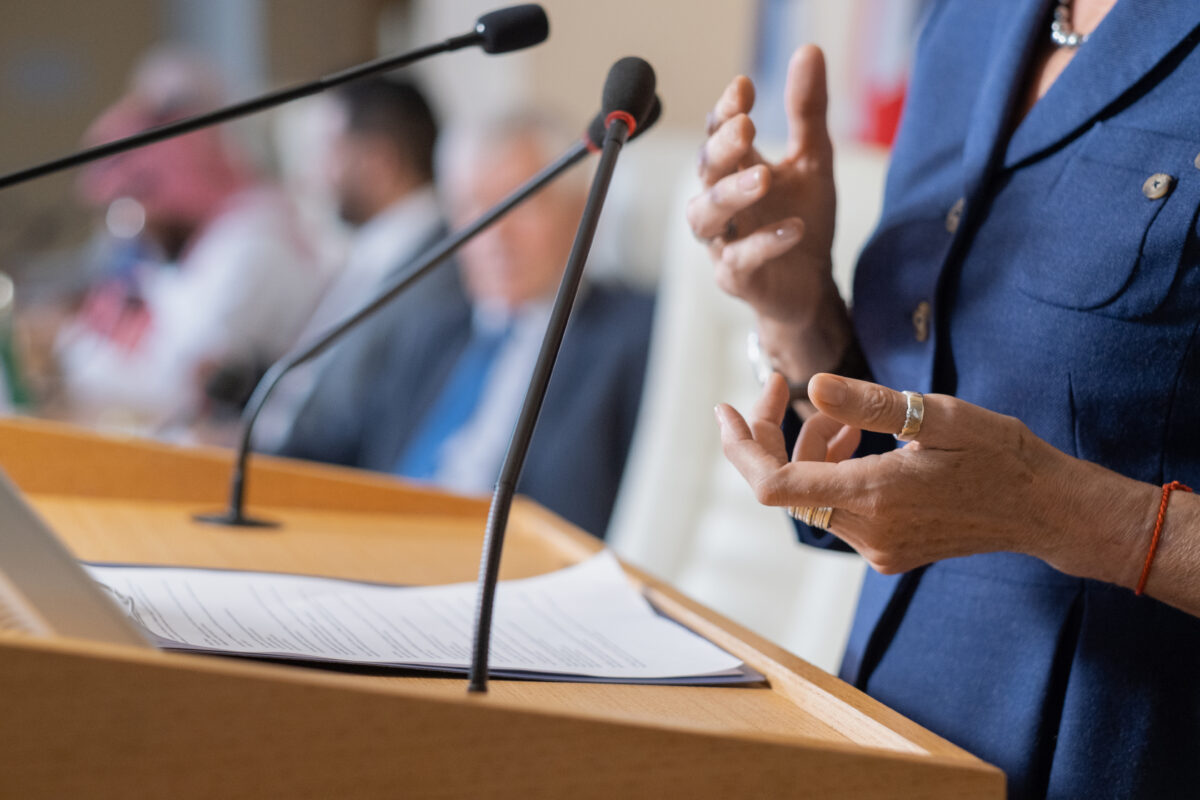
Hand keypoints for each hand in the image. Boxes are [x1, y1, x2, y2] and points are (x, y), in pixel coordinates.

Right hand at [687, 46, 837, 326]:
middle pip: (705, 170)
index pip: (717, 134)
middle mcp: (720, 203)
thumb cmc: (801, 219)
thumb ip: (807, 111)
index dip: (726, 111)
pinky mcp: (735, 278)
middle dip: (721, 149)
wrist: (810, 286)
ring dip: (730, 195)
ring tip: (763, 178)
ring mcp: (722, 241)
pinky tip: (793, 228)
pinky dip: (764, 243)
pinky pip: (740, 260)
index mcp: (734, 170)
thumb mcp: (813, 160)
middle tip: (746, 127)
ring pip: (705, 216)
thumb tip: (809, 51)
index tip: (745, 88)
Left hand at [714, 373, 1103, 574]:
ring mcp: (877, 548)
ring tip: (843, 415)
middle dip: (775, 434)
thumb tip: (813, 387)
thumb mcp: (941, 415)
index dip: (740, 447)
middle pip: (784, 486)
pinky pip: (837, 508)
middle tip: (779, 386)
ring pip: (811, 495)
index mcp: (874, 497)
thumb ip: (871, 404)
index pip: (771, 484)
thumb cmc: (1001, 455)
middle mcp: (867, 532)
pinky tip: (857, 443)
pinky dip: (833, 471)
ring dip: (810, 449)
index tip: (727, 408)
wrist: (1046, 509)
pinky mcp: (887, 551)